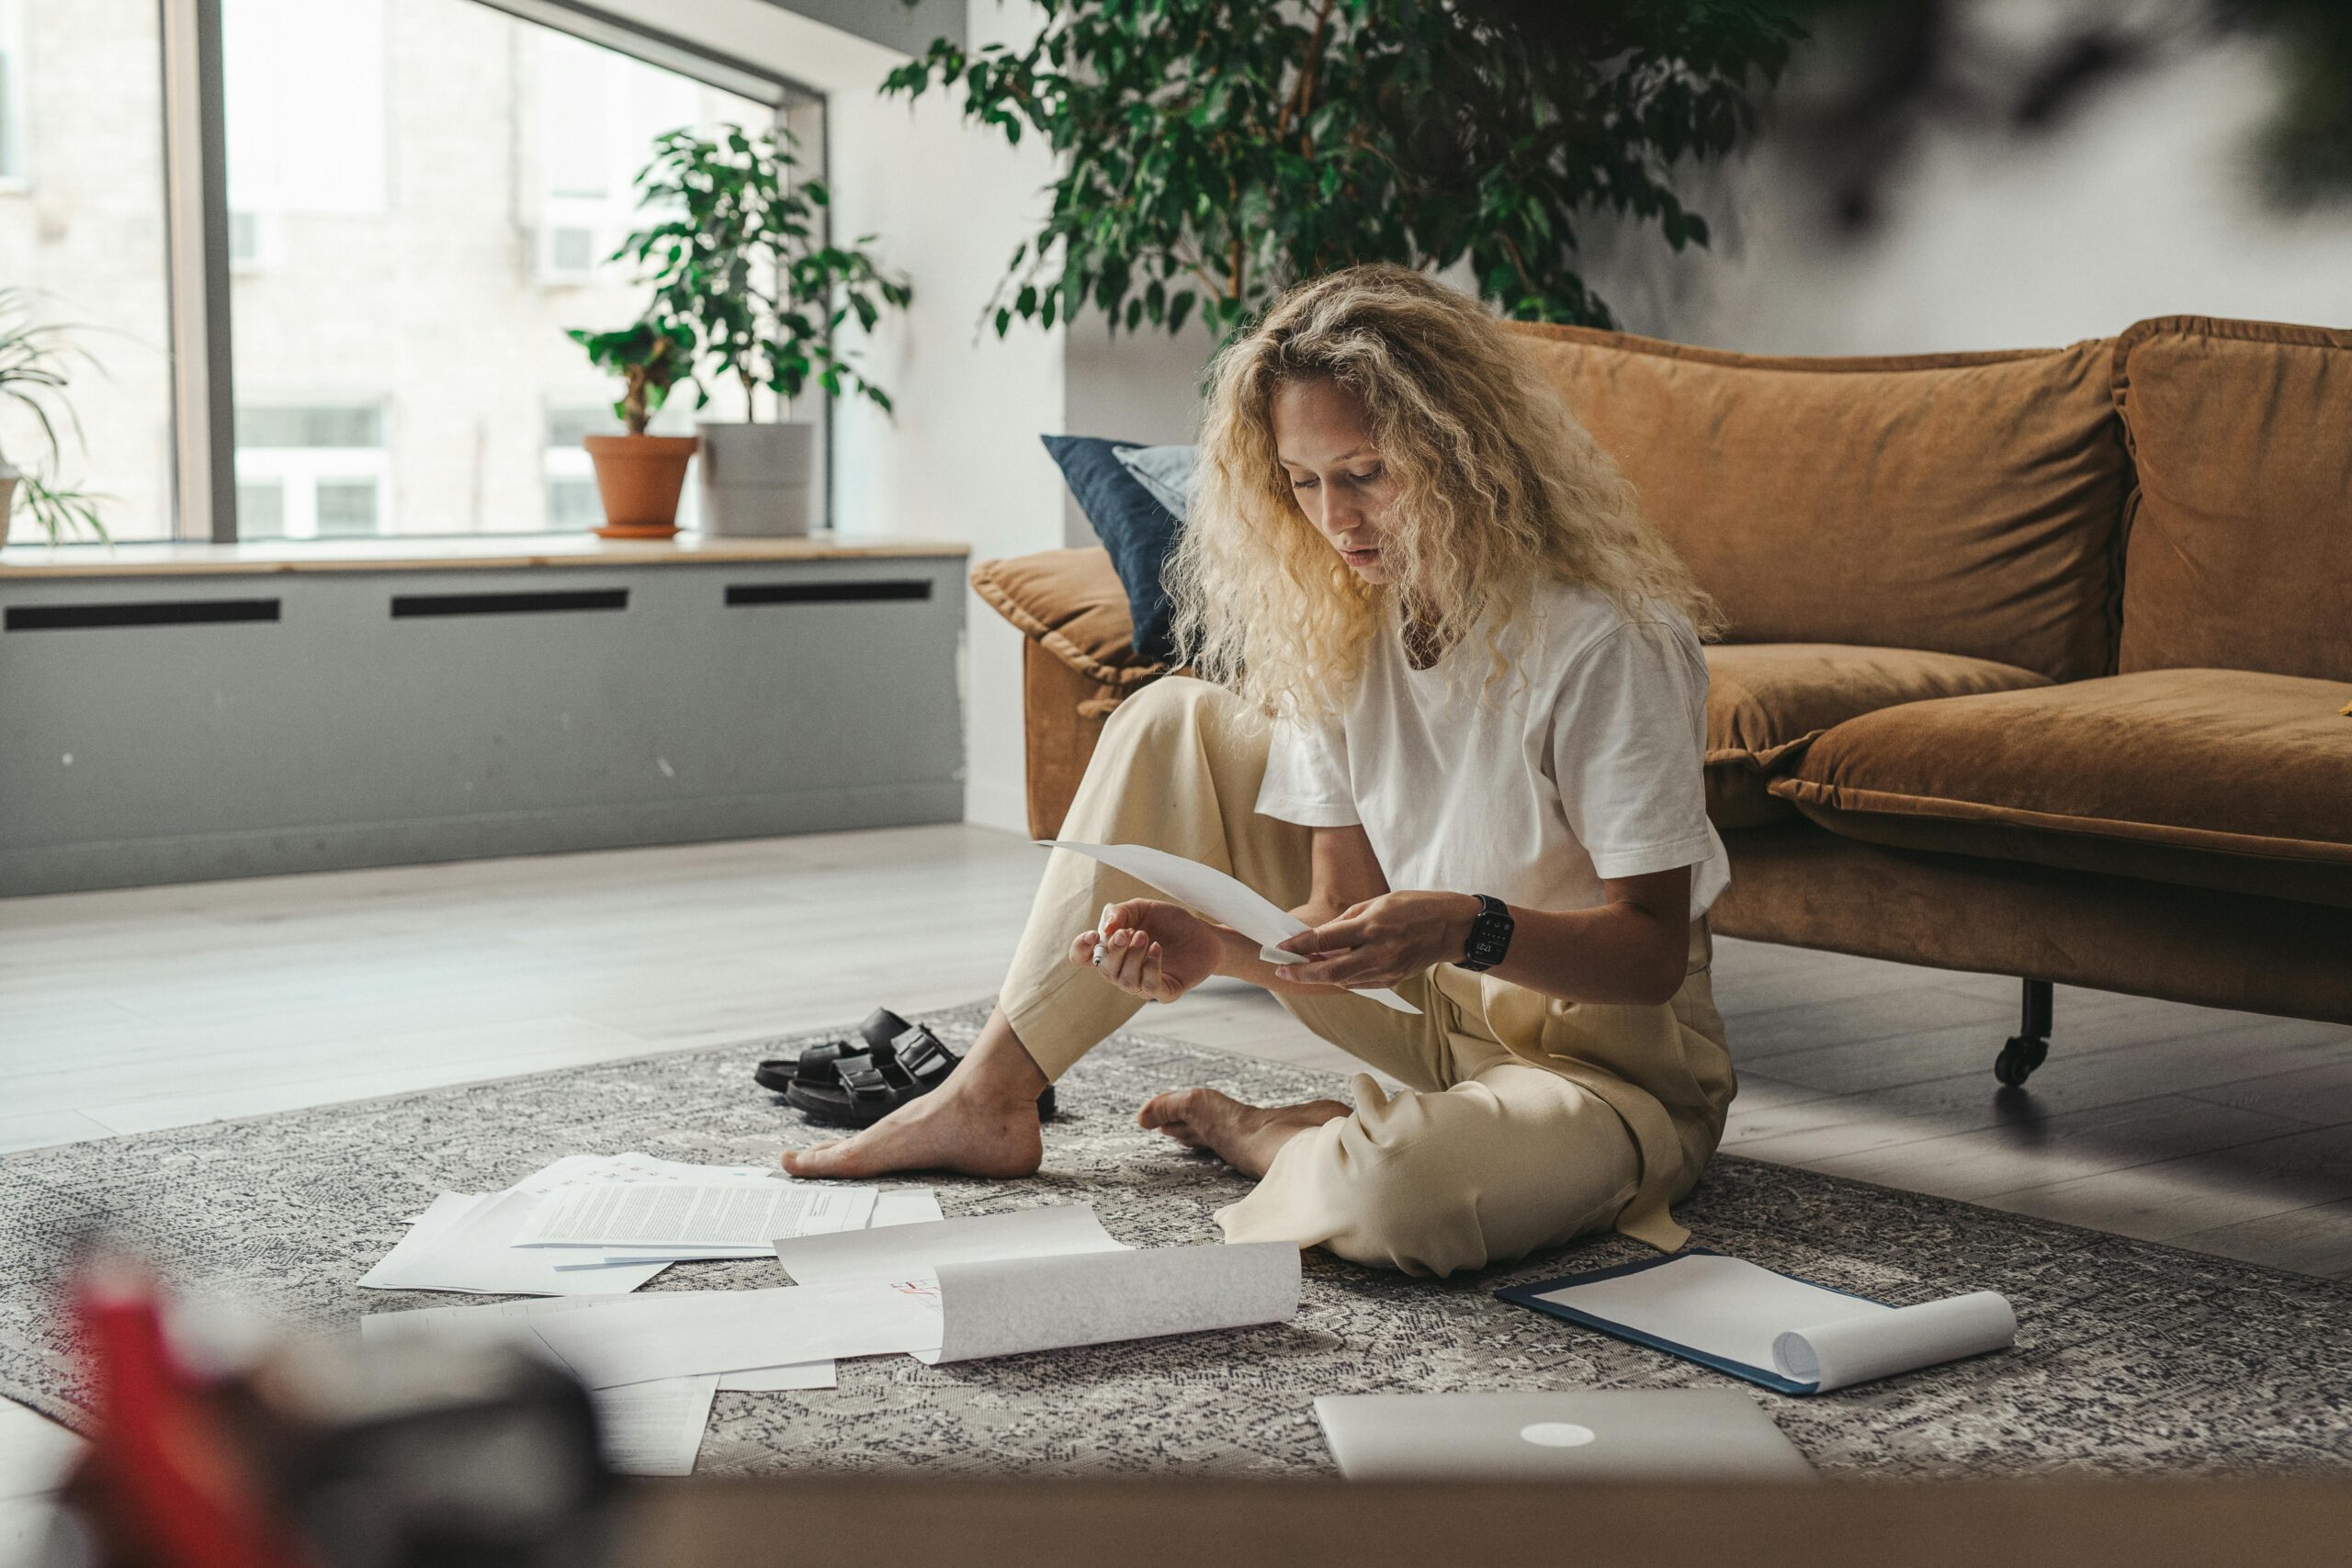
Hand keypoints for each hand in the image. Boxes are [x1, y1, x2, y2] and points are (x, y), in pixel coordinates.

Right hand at [1067, 898, 1220, 1002]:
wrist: (1205, 934)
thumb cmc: (1170, 922)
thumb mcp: (1143, 908)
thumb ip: (1121, 913)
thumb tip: (1105, 929)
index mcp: (1112, 950)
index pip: (1082, 957)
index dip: (1081, 949)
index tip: (1094, 935)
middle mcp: (1123, 971)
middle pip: (1104, 969)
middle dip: (1114, 950)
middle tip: (1128, 932)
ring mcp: (1142, 984)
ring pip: (1124, 980)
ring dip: (1133, 957)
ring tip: (1145, 936)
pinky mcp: (1163, 992)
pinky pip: (1148, 986)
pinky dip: (1150, 966)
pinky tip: (1158, 948)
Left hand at [1273, 890, 1481, 988]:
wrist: (1452, 928)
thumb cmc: (1415, 907)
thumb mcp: (1378, 902)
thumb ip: (1346, 921)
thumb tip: (1321, 937)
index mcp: (1372, 926)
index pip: (1325, 940)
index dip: (1298, 945)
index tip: (1280, 948)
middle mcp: (1377, 952)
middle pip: (1328, 970)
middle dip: (1301, 972)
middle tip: (1282, 969)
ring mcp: (1386, 970)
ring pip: (1342, 980)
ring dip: (1320, 975)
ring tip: (1304, 966)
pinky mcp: (1393, 980)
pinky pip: (1359, 983)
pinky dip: (1343, 977)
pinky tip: (1333, 969)